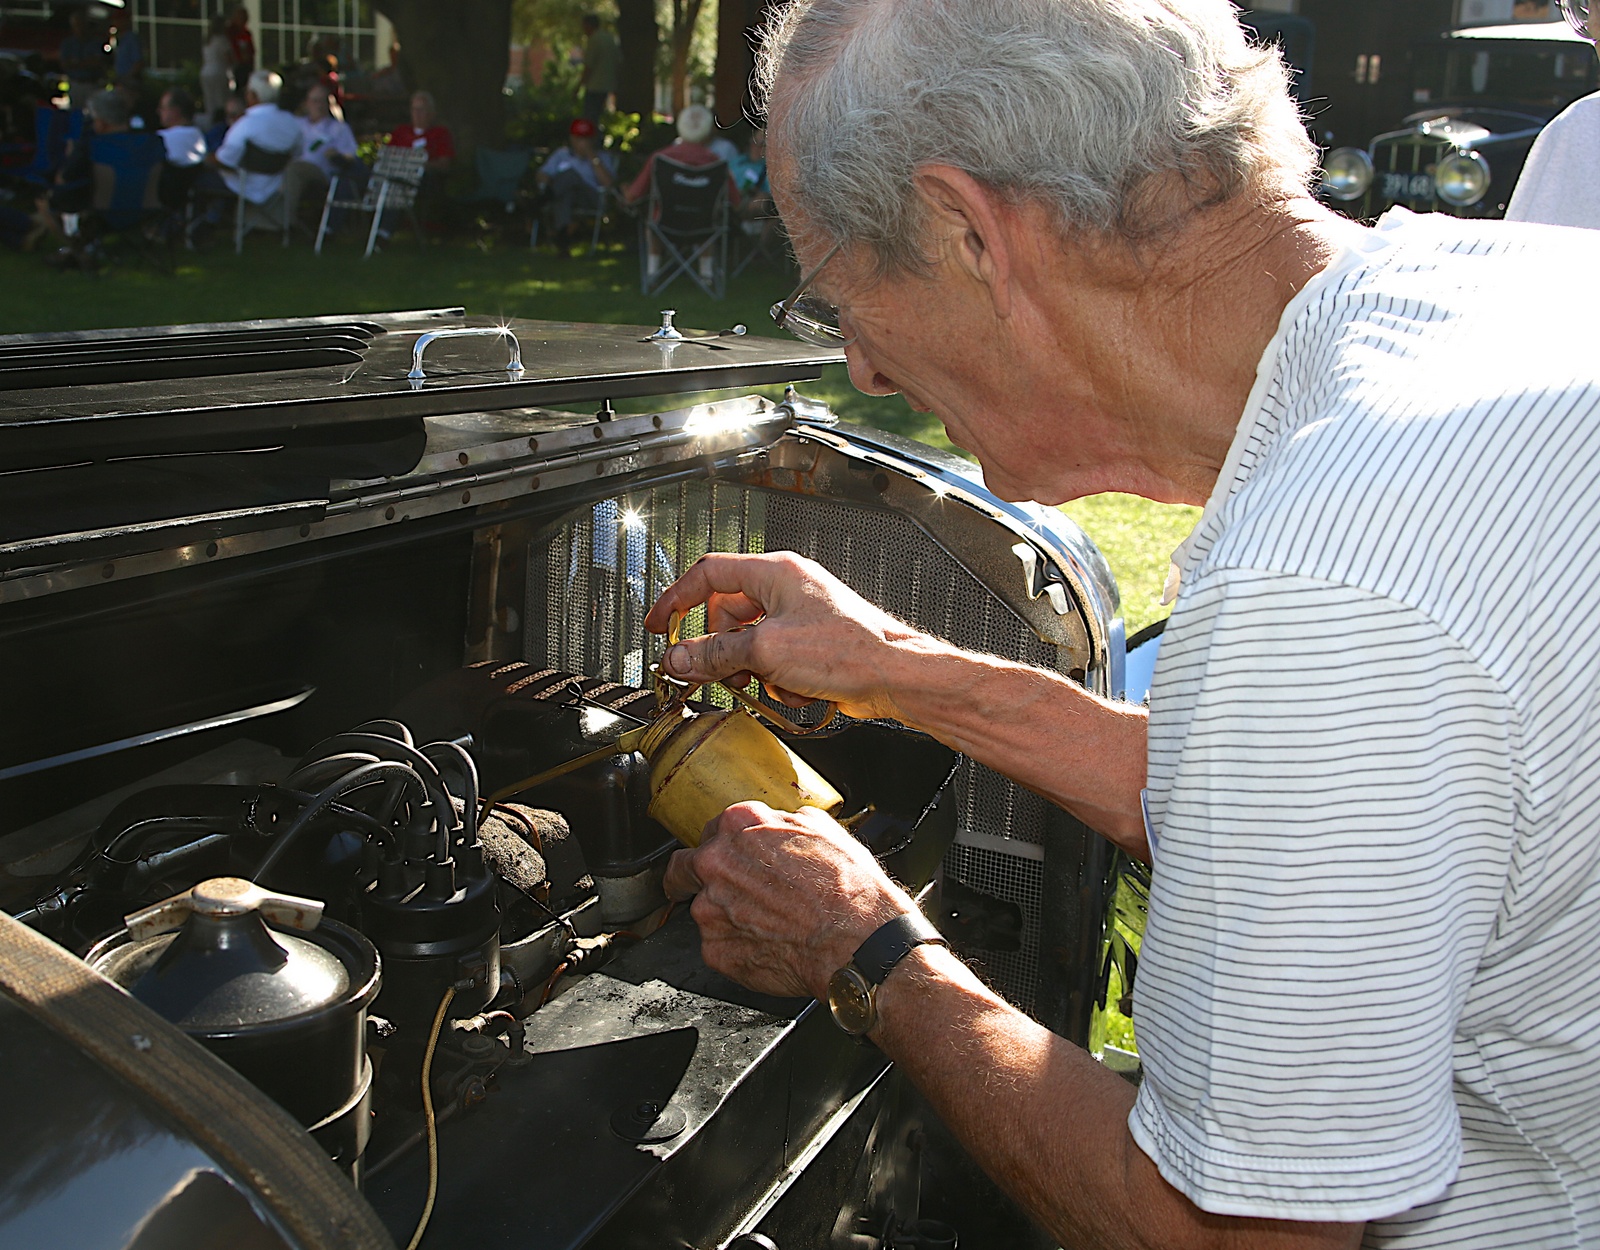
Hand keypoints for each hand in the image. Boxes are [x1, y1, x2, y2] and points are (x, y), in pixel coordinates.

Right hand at [643, 552, 925, 720]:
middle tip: (717, 673)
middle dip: (722, 650)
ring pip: (749, 643)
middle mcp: (786, 589)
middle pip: (727, 615)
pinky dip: (777, 680)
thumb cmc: (848, 650)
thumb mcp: (766, 651)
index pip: (708, 574)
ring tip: (767, 683)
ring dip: (753, 670)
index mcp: (774, 573)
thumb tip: (678, 658)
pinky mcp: (810, 645)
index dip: (677, 600)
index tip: (660, 625)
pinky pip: (773, 660)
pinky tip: (795, 690)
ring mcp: (799, 617)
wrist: (894, 676)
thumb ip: (714, 654)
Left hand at [663, 802, 912, 998]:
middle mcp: (716, 864)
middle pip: (684, 868)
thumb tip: (775, 826)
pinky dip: (736, 947)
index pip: (712, 830)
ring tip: (766, 924)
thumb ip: (781, 823)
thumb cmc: (846, 887)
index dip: (724, 846)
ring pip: (704, 909)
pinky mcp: (715, 950)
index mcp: (739, 826)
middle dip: (694, 877)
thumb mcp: (822, 828)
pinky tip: (767, 945)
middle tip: (721, 889)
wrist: (857, 940)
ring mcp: (711, 910)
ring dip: (725, 915)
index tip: (730, 857)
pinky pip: (717, 945)